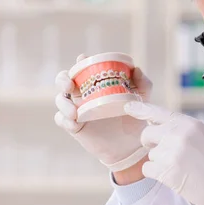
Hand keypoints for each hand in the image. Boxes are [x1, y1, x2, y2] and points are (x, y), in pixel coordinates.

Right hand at [54, 54, 151, 171]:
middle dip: (63, 80)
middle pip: (63, 80)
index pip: (83, 68)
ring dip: (63, 104)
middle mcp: (83, 94)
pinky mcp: (75, 126)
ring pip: (60, 100)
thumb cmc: (134, 118)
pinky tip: (74, 124)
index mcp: (96, 84)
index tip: (82, 59)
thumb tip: (136, 69)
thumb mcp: (142, 100)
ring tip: (74, 113)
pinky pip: (61, 120)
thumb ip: (143, 84)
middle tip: (70, 86)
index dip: (79, 62)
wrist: (131, 144)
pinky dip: (65, 120)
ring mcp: (77, 109)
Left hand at [124, 101, 203, 204]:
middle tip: (165, 154)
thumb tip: (161, 130)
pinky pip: (148, 169)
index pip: (157, 112)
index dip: (140, 110)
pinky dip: (158, 175)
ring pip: (150, 155)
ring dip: (160, 163)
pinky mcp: (167, 172)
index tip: (127, 108)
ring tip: (182, 169)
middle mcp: (177, 134)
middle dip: (151, 144)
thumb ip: (183, 130)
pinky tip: (176, 177)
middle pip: (147, 134)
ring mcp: (171, 153)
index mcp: (188, 123)